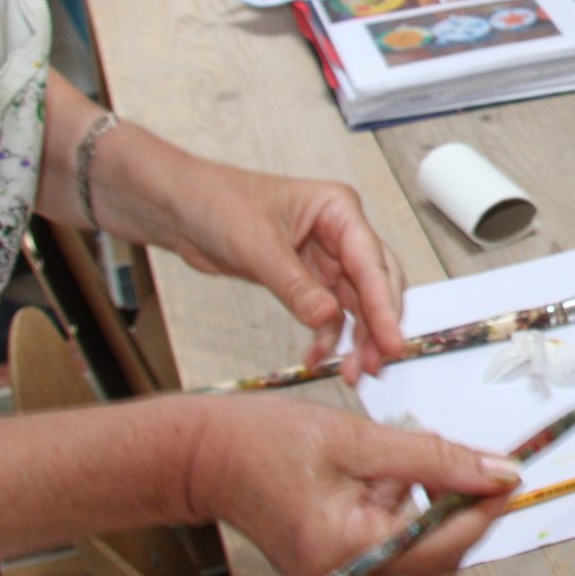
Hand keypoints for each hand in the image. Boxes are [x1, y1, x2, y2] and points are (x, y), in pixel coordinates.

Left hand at [158, 161, 407, 375]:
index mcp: (339, 209)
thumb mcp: (258, 245)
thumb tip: (329, 319)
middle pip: (375, 285)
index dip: (384, 306)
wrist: (182, 209)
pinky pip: (328, 314)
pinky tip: (317, 358)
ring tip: (354, 373)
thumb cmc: (218, 202)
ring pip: (356, 305)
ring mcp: (325, 257)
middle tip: (377, 365)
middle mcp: (339, 232)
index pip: (372, 262)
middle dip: (378, 326)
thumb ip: (295, 285)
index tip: (392, 342)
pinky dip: (326, 338)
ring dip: (357, 339)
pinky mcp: (306, 279)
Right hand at [188, 397, 519, 575]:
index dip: (487, 507)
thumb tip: (497, 472)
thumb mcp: (361, 440)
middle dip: (465, 514)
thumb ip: (436, 458)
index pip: (447, 542)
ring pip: (421, 562)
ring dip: (433, 517)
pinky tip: (383, 483)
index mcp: (351, 550)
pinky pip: (393, 557)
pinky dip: (405, 522)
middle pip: (441, 561)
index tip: (512, 475)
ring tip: (405, 468)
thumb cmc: (266, 442)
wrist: (207, 458)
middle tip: (475, 468)